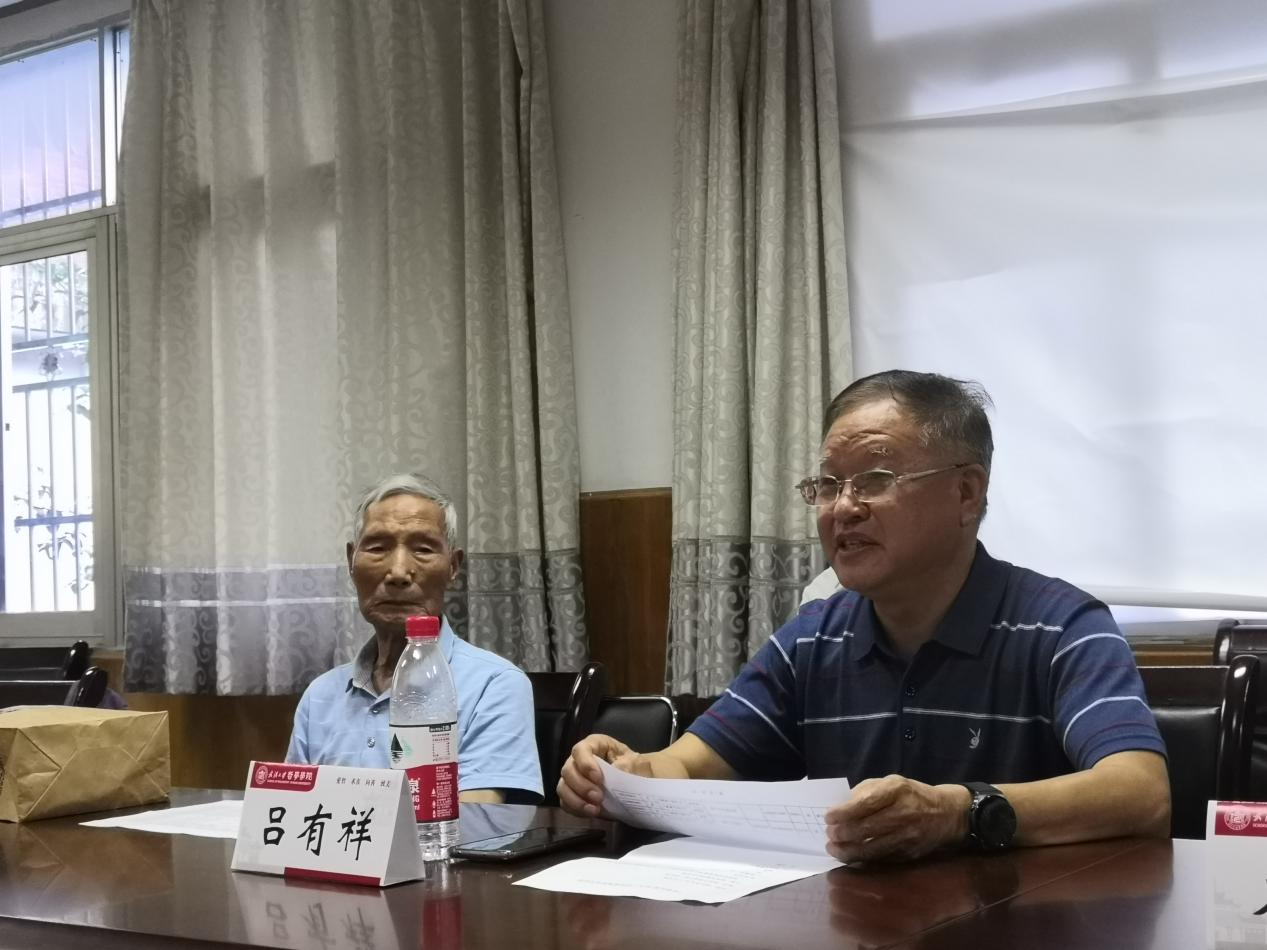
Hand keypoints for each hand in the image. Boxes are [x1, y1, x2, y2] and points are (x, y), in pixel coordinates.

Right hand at [557, 734, 645, 817]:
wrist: (636, 784)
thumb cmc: (635, 768)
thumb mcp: (636, 762)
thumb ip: (628, 764)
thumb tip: (616, 770)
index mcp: (595, 745)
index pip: (580, 750)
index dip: (585, 764)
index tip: (598, 778)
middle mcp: (579, 760)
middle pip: (568, 770)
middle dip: (581, 786)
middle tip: (598, 797)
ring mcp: (574, 778)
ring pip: (563, 787)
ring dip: (576, 800)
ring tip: (594, 809)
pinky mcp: (574, 795)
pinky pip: (565, 802)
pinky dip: (575, 809)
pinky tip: (591, 813)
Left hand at [824, 775, 969, 863]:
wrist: (947, 814)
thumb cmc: (911, 794)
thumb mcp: (890, 782)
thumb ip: (866, 792)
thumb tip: (840, 808)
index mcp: (896, 790)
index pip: (865, 803)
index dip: (843, 812)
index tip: (828, 817)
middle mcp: (903, 813)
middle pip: (865, 829)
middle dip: (841, 833)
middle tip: (829, 834)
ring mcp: (907, 836)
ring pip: (871, 849)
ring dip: (846, 850)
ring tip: (833, 848)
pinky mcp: (909, 854)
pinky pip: (880, 858)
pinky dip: (861, 858)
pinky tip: (850, 854)